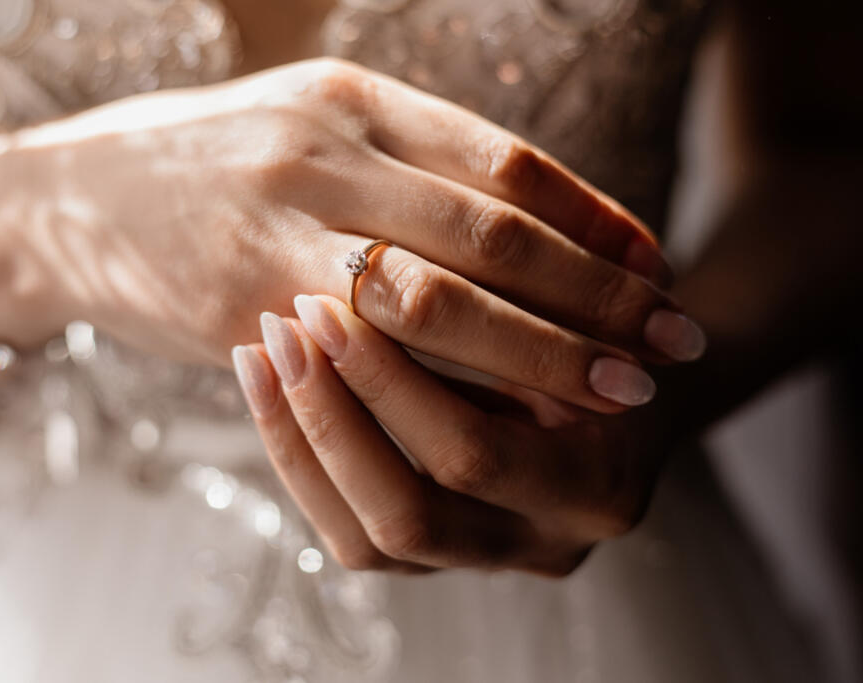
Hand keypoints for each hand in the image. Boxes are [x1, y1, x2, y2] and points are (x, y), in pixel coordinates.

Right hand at [0, 58, 702, 410]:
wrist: (66, 202)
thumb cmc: (209, 164)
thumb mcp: (315, 127)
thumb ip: (411, 161)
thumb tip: (530, 222)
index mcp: (351, 98)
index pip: (506, 164)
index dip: (596, 219)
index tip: (656, 269)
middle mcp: (322, 156)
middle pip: (494, 236)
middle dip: (595, 296)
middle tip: (666, 345)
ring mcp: (278, 233)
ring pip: (441, 304)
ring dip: (541, 354)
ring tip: (611, 391)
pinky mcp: (241, 309)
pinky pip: (367, 358)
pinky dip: (447, 389)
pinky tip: (501, 414)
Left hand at [233, 295, 664, 573]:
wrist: (624, 377)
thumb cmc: (602, 326)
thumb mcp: (586, 307)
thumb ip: (523, 306)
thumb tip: (394, 267)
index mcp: (599, 485)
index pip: (472, 453)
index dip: (389, 382)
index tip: (333, 295)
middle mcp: (545, 543)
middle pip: (409, 515)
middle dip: (334, 415)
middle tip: (286, 324)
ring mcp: (487, 558)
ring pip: (367, 541)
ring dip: (302, 443)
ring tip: (259, 352)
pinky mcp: (439, 558)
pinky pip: (350, 535)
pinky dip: (301, 462)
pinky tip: (266, 387)